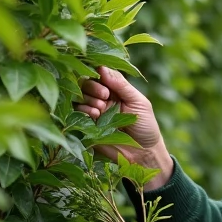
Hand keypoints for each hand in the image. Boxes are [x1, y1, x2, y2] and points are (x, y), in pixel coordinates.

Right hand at [75, 67, 172, 188]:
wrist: (143, 154)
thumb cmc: (146, 126)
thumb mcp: (138, 102)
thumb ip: (121, 85)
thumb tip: (102, 68)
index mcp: (115, 90)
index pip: (99, 74)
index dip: (98, 75)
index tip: (106, 83)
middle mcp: (101, 99)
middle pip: (85, 84)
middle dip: (92, 87)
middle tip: (105, 97)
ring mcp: (93, 112)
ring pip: (78, 98)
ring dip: (87, 99)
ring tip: (100, 108)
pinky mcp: (87, 127)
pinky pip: (75, 114)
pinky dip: (83, 111)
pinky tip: (94, 115)